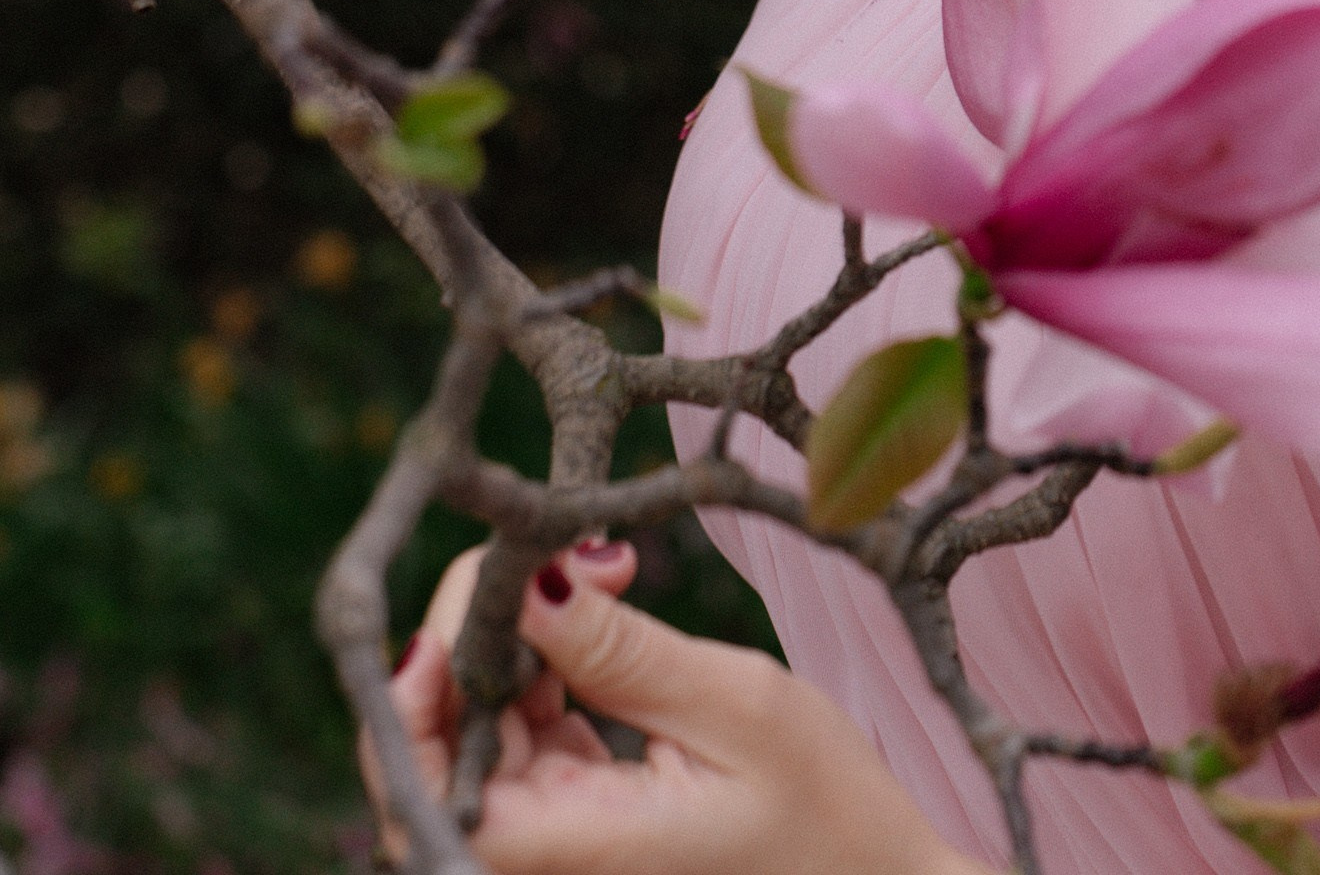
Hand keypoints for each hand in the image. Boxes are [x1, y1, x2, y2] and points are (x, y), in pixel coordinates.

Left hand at [369, 545, 985, 874]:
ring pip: (480, 733)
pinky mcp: (581, 821)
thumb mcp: (734, 706)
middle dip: (475, 638)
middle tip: (557, 558)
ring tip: (602, 571)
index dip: (410, 707)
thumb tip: (527, 581)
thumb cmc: (825, 809)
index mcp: (575, 852)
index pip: (431, 792)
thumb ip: (620, 651)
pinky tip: (600, 610)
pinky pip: (525, 738)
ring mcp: (563, 846)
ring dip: (516, 641)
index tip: (450, 612)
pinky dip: (547, 669)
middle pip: (444, 753)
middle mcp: (551, 860)